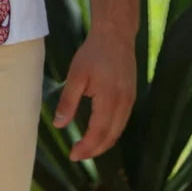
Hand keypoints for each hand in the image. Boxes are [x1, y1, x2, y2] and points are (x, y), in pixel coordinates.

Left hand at [52, 30, 135, 160]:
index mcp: (110, 100)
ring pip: (118, 131)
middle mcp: (124, 104)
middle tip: (78, 155)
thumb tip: (59, 124)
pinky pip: (122, 122)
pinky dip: (111, 132)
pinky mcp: (131, 97)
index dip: (86, 147)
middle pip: (111, 137)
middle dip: (94, 150)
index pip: (98, 133)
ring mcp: (130, 101)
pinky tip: (100, 132)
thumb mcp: (76, 75)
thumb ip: (69, 101)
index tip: (73, 155)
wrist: (116, 34)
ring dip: (103, 143)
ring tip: (87, 148)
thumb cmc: (93, 53)